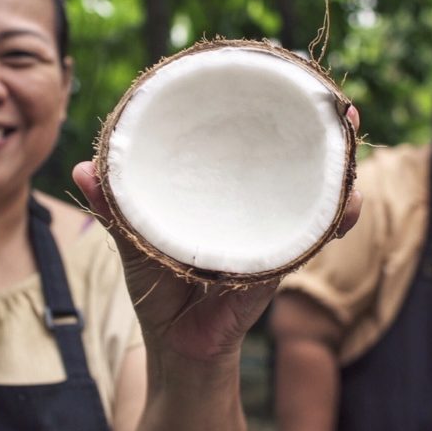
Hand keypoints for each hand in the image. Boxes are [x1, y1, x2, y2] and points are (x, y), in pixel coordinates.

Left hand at [72, 105, 362, 363]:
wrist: (174, 349)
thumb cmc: (157, 291)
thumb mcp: (134, 239)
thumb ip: (115, 207)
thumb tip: (80, 169)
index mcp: (224, 198)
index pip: (255, 148)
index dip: (278, 115)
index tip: (294, 81)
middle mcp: (256, 213)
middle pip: (300, 165)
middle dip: (326, 135)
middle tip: (345, 110)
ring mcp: (272, 239)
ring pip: (316, 199)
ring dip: (339, 174)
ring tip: (351, 144)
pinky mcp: (276, 269)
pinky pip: (307, 240)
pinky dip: (331, 222)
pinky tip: (348, 207)